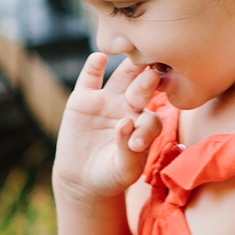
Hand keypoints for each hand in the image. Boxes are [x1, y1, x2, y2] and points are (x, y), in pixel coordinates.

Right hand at [53, 52, 167, 206]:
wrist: (83, 178)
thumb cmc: (110, 175)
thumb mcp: (122, 171)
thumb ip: (128, 151)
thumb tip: (125, 124)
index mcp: (144, 125)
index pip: (151, 120)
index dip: (146, 127)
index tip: (137, 143)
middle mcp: (130, 107)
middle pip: (142, 89)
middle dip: (147, 83)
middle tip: (152, 76)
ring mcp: (108, 99)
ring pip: (121, 77)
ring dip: (128, 66)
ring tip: (132, 56)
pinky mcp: (84, 98)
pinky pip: (90, 78)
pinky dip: (94, 66)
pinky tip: (99, 58)